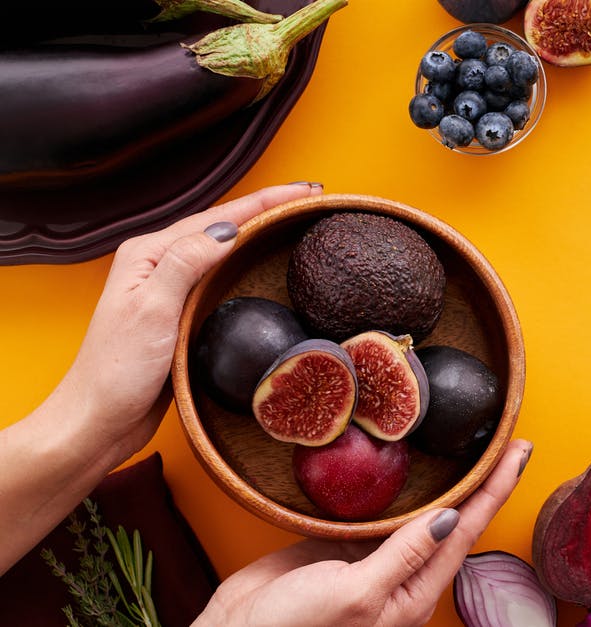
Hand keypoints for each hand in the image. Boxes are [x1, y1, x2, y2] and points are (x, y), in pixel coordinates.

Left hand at [55, 183, 321, 458]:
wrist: (98, 419)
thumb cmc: (117, 371)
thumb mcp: (152, 311)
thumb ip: (186, 264)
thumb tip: (227, 230)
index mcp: (148, 254)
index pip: (217, 218)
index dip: (265, 202)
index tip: (305, 192)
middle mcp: (157, 264)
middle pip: (221, 225)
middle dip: (266, 209)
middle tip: (309, 200)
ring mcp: (167, 288)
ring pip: (221, 249)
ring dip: (258, 232)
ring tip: (293, 221)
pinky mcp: (178, 313)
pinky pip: (219, 276)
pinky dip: (245, 263)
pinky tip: (261, 265)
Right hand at [196, 439, 532, 626]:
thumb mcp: (357, 594)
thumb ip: (404, 555)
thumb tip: (453, 518)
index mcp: (413, 593)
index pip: (467, 531)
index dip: (496, 489)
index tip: (519, 452)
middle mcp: (401, 576)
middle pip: (454, 520)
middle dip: (482, 482)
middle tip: (506, 442)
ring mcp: (372, 561)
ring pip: (419, 514)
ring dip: (445, 482)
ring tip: (469, 448)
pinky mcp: (340, 548)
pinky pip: (378, 513)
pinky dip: (395, 487)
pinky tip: (404, 466)